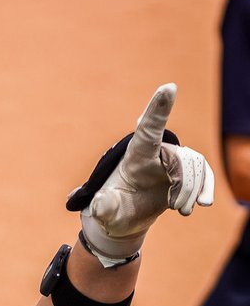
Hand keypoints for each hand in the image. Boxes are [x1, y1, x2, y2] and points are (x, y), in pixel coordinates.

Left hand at [67, 84, 213, 263]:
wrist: (124, 218)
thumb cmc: (113, 210)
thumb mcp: (105, 211)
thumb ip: (104, 207)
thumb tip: (101, 205)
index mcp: (135, 155)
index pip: (148, 128)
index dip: (158, 109)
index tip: (168, 87)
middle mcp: (155, 152)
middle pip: (179, 157)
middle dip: (183, 183)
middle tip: (174, 207)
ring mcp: (171, 161)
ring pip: (193, 165)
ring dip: (191, 189)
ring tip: (181, 210)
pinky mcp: (183, 172)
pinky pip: (202, 171)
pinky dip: (205, 186)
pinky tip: (203, 202)